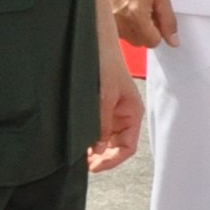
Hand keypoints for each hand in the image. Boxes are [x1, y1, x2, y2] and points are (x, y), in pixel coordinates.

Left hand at [89, 40, 144, 173]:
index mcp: (132, 113)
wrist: (94, 43)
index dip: (112, 160)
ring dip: (93, 149)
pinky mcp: (98, 107)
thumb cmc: (106, 63)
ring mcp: (110, 112)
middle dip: (102, 157)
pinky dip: (88, 138)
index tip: (95, 166)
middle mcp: (123, 116)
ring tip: (78, 155)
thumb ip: (102, 124)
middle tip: (83, 164)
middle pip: (116, 146)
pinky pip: (95, 129)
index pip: (127, 147)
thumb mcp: (105, 96)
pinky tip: (77, 141)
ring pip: (104, 140)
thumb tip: (98, 149)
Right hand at [100, 0, 178, 48]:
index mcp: (136, 18)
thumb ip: (168, 20)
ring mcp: (107, 22)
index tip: (156, 16)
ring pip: (128, 38)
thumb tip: (174, 42)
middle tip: (146, 9)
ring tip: (134, 6)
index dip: (158, 31)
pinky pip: (117, 31)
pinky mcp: (100, 19)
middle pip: (139, 42)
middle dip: (147, 30)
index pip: (152, 42)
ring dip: (135, 28)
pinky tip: (124, 7)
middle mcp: (119, 24)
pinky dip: (124, 24)